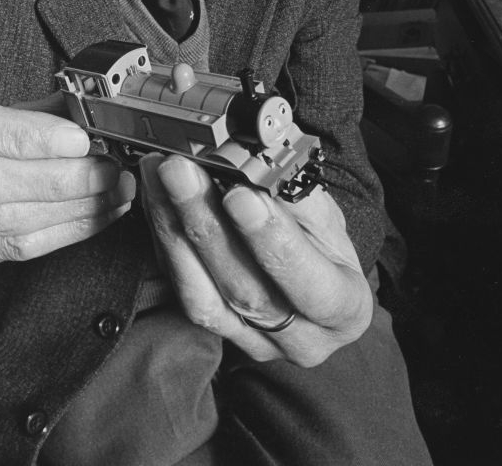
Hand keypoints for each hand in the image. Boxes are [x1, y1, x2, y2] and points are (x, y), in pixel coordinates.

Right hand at [0, 91, 134, 288]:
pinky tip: (100, 214)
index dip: (27, 135)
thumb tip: (96, 113)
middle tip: (110, 168)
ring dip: (74, 206)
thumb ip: (36, 112)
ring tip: (115, 190)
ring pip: (8, 219)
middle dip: (62, 177)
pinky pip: (18, 248)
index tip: (79, 138)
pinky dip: (69, 230)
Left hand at [140, 153, 371, 367]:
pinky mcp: (216, 332)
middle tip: (181, 172)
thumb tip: (254, 158)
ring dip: (174, 230)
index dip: (271, 240)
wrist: (312, 273)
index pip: (309, 285)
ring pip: (204, 296)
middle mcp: (302, 339)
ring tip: (159, 179)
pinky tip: (156, 202)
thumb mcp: (325, 214)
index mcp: (344, 309)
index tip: (240, 194)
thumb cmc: (323, 242)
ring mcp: (254, 342)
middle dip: (207, 225)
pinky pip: (184, 292)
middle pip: (246, 291)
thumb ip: (292, 192)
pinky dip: (166, 243)